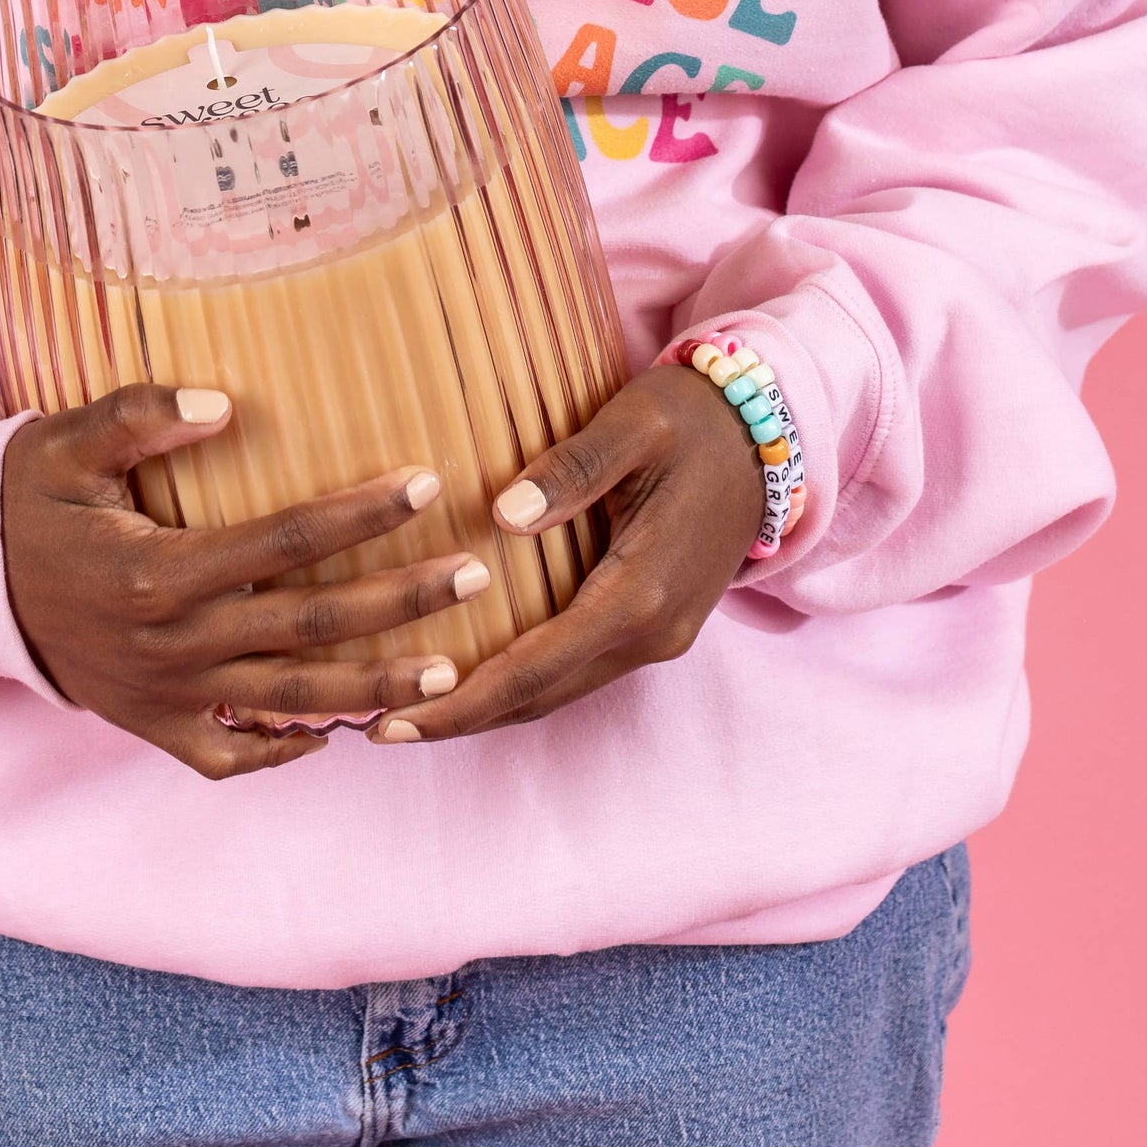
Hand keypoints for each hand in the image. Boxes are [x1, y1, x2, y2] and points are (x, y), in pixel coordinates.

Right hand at [1, 383, 482, 778]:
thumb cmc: (28, 493)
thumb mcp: (67, 441)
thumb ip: (140, 415)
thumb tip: (224, 403)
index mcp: (159, 572)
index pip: (285, 540)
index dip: (359, 513)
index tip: (426, 483)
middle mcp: (172, 644)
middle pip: (311, 626)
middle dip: (400, 602)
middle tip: (476, 576)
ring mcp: (165, 695)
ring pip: (292, 702)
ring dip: (374, 689)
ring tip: (450, 675)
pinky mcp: (153, 725)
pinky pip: (230, 754)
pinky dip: (287, 750)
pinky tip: (341, 731)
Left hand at [366, 361, 765, 746]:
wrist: (767, 429)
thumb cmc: (692, 418)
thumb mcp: (633, 425)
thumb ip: (571, 470)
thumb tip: (502, 515)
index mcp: (641, 592)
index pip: (534, 668)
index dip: (461, 700)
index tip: (391, 720)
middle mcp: (653, 632)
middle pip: (542, 697)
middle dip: (462, 717)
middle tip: (378, 728)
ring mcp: (661, 635)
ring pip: (561, 689)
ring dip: (491, 707)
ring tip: (414, 713)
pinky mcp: (658, 624)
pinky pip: (580, 667)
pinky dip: (526, 681)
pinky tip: (478, 674)